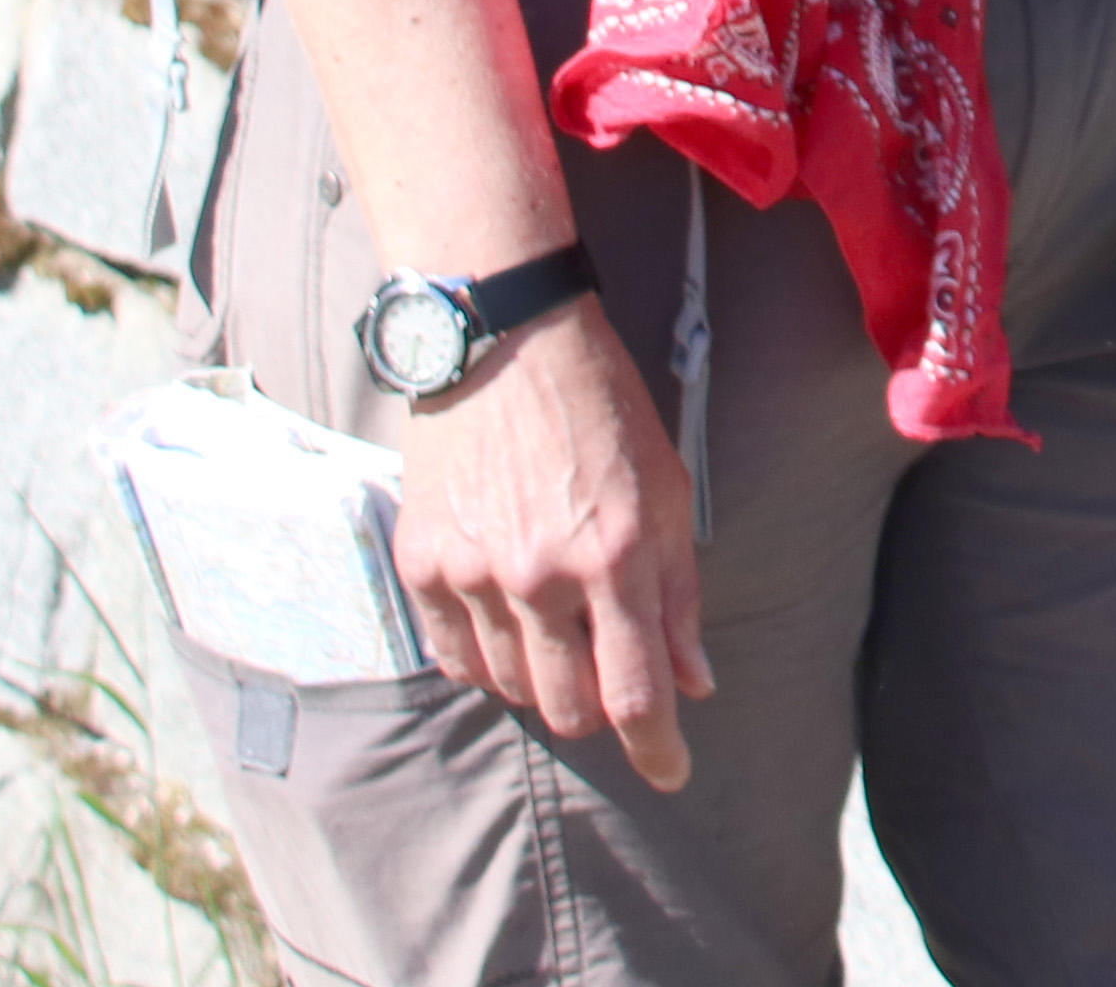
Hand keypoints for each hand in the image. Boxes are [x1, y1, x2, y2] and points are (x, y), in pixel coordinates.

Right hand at [385, 299, 712, 786]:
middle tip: (605, 669)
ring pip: (511, 687)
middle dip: (598, 706)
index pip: (636, 693)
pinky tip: (505, 620)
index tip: (671, 774)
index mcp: (616, 555)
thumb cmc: (601, 408)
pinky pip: (454, 656)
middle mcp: (541, 575)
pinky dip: (485, 658)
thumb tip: (693, 683)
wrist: (505, 341)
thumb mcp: (667, 491)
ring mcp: (473, 571)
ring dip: (542, 677)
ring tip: (554, 623)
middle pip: (569, 706)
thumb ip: (678, 594)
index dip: (658, 750)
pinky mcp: (423, 563)